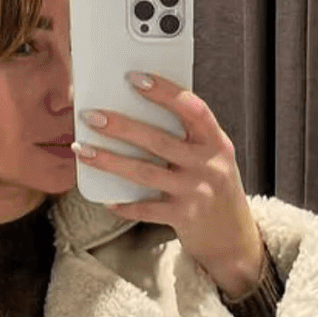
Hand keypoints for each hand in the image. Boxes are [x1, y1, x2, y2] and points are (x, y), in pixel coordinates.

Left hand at [72, 73, 264, 299]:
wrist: (233, 238)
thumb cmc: (216, 190)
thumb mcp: (213, 158)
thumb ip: (188, 138)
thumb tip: (140, 113)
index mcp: (216, 143)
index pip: (192, 108)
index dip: (164, 91)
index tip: (134, 78)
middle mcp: (208, 165)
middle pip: (158, 140)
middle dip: (121, 126)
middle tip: (92, 116)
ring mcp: (196, 192)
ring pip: (145, 173)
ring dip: (110, 161)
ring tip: (84, 150)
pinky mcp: (183, 217)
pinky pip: (146, 209)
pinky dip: (125, 204)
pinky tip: (107, 199)